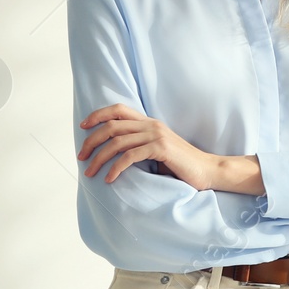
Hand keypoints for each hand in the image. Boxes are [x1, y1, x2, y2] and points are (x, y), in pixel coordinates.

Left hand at [77, 103, 219, 189]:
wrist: (207, 170)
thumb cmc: (180, 165)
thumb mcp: (156, 151)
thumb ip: (139, 146)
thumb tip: (112, 153)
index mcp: (149, 122)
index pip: (118, 109)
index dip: (98, 115)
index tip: (83, 127)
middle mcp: (152, 125)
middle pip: (112, 125)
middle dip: (91, 141)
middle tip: (81, 157)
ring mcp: (157, 135)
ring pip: (117, 142)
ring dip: (99, 158)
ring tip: (90, 172)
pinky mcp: (161, 149)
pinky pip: (130, 156)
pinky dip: (116, 168)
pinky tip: (110, 179)